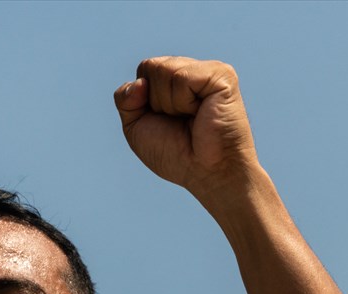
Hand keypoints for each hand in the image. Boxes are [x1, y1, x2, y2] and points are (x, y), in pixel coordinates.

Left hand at [114, 57, 259, 198]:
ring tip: (193, 119)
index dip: (145, 99)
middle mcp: (193, 71)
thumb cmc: (178, 155)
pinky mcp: (222, 75)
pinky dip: (184, 102)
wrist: (208, 173)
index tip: (167, 121)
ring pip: (164, 70)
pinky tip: (201, 113)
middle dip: (157, 101)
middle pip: (151, 66)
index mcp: (176, 80)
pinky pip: (182, 77)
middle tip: (182, 122)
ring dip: (171, 104)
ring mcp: (209, 71)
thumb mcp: (136, 127)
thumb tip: (139, 82)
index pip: (145, 69)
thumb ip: (125, 99)